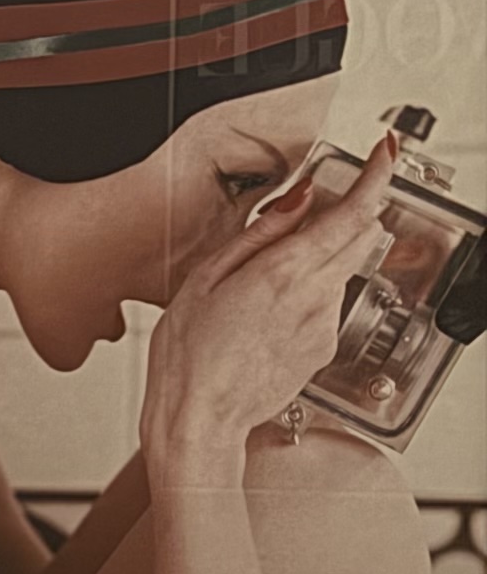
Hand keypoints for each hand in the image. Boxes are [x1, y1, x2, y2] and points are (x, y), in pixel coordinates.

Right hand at [145, 131, 398, 469]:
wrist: (200, 420)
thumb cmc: (188, 357)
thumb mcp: (206, 278)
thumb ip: (261, 233)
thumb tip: (299, 200)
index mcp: (284, 273)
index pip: (354, 213)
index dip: (377, 176)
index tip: (385, 153)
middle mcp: (314, 297)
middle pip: (362, 236)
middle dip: (349, 215)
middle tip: (314, 211)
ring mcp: (323, 325)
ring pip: (344, 270)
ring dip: (321, 259)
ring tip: (265, 281)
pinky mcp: (322, 348)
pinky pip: (328, 304)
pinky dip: (309, 295)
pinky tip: (267, 314)